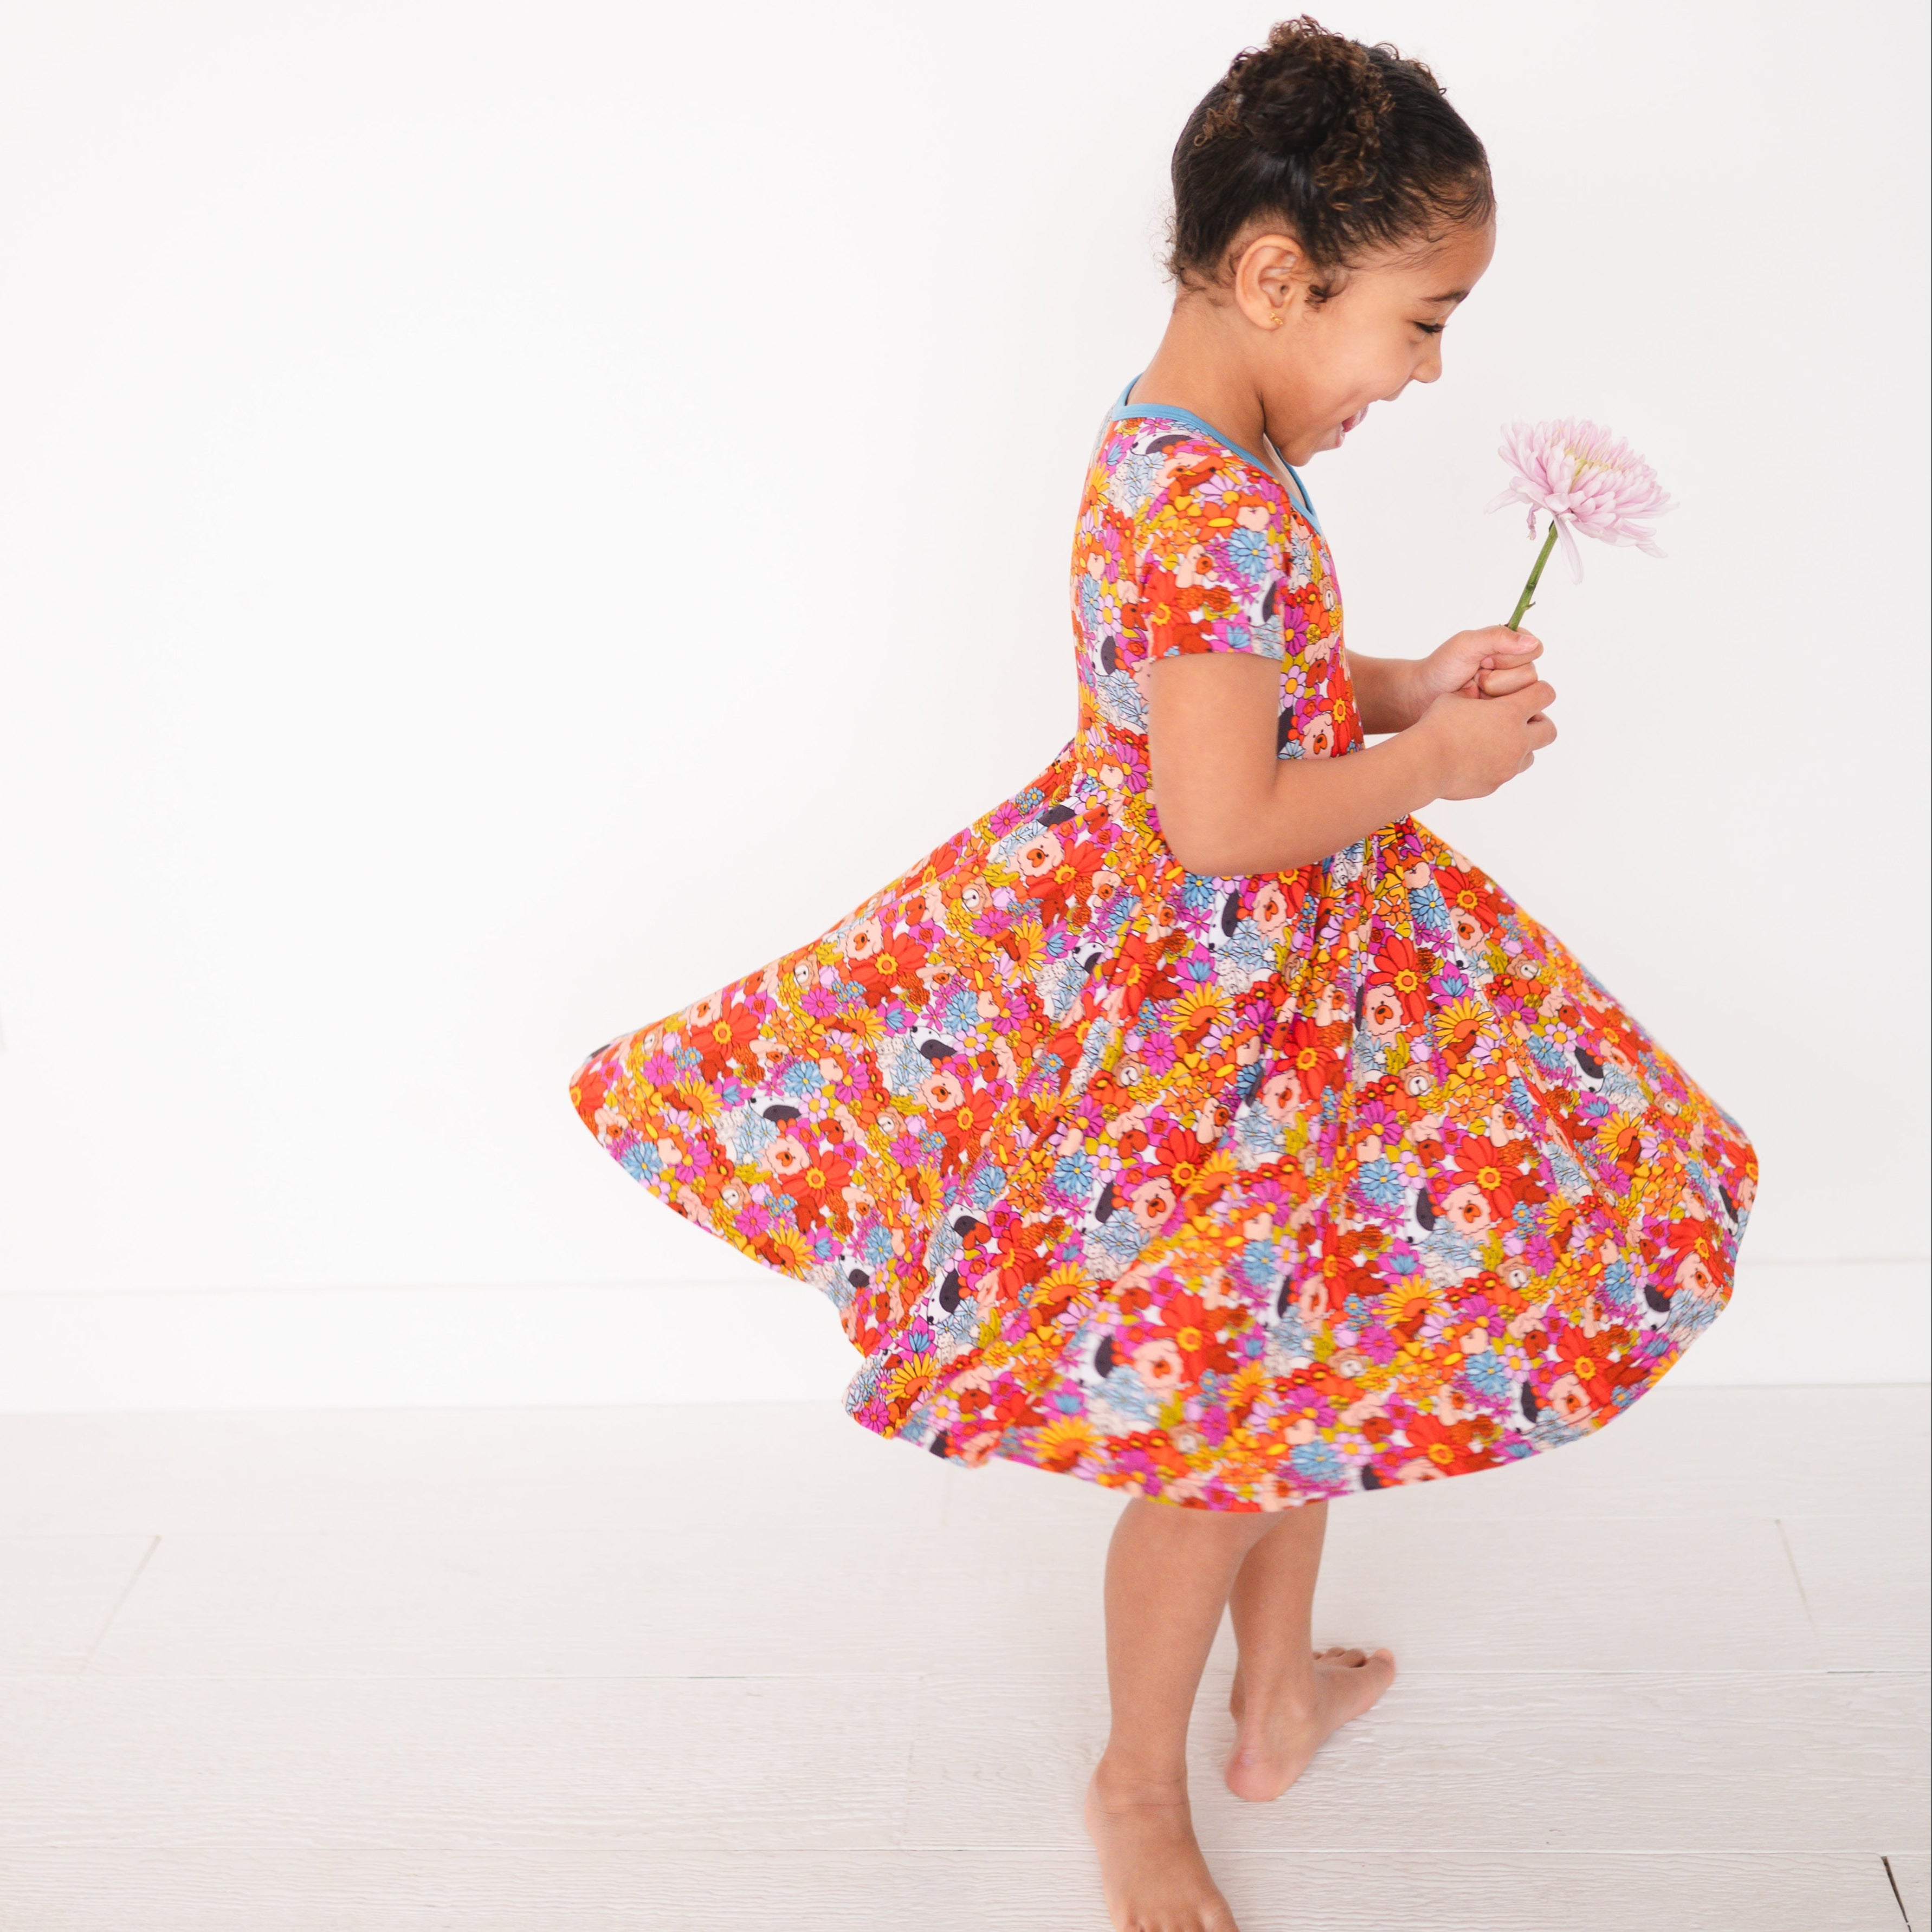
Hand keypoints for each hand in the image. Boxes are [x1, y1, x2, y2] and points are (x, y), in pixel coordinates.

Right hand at [1411, 677, 1557, 800]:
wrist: (1423, 764)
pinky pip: (1505, 774)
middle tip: (1515, 723)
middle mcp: (1516, 741)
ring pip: (1530, 756)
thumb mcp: (1454, 698)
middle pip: (1549, 730)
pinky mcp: (1494, 784)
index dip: (1538, 691)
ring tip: (1493, 744)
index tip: (1525, 695)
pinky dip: (1496, 766)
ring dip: (1518, 748)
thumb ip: (1473, 695)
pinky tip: (1474, 761)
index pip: (1545, 694)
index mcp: (1510, 713)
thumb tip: (1476, 690)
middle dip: (1537, 724)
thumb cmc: (1436, 726)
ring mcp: (1508, 766)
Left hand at [1412, 626, 1545, 708]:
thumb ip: (1497, 637)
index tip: (1483, 660)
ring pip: (1524, 696)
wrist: (1425, 696)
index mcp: (1511, 644)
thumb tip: (1532, 642)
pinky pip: (1516, 713)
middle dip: (1497, 679)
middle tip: (1475, 677)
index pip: (1534, 649)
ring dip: (1494, 694)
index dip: (1508, 658)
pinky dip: (1493, 711)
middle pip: (1530, 676)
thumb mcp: (1466, 645)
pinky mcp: (1507, 710)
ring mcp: (1513, 690)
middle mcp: (1516, 666)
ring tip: (1475, 690)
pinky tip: (1477, 705)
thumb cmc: (1443, 667)